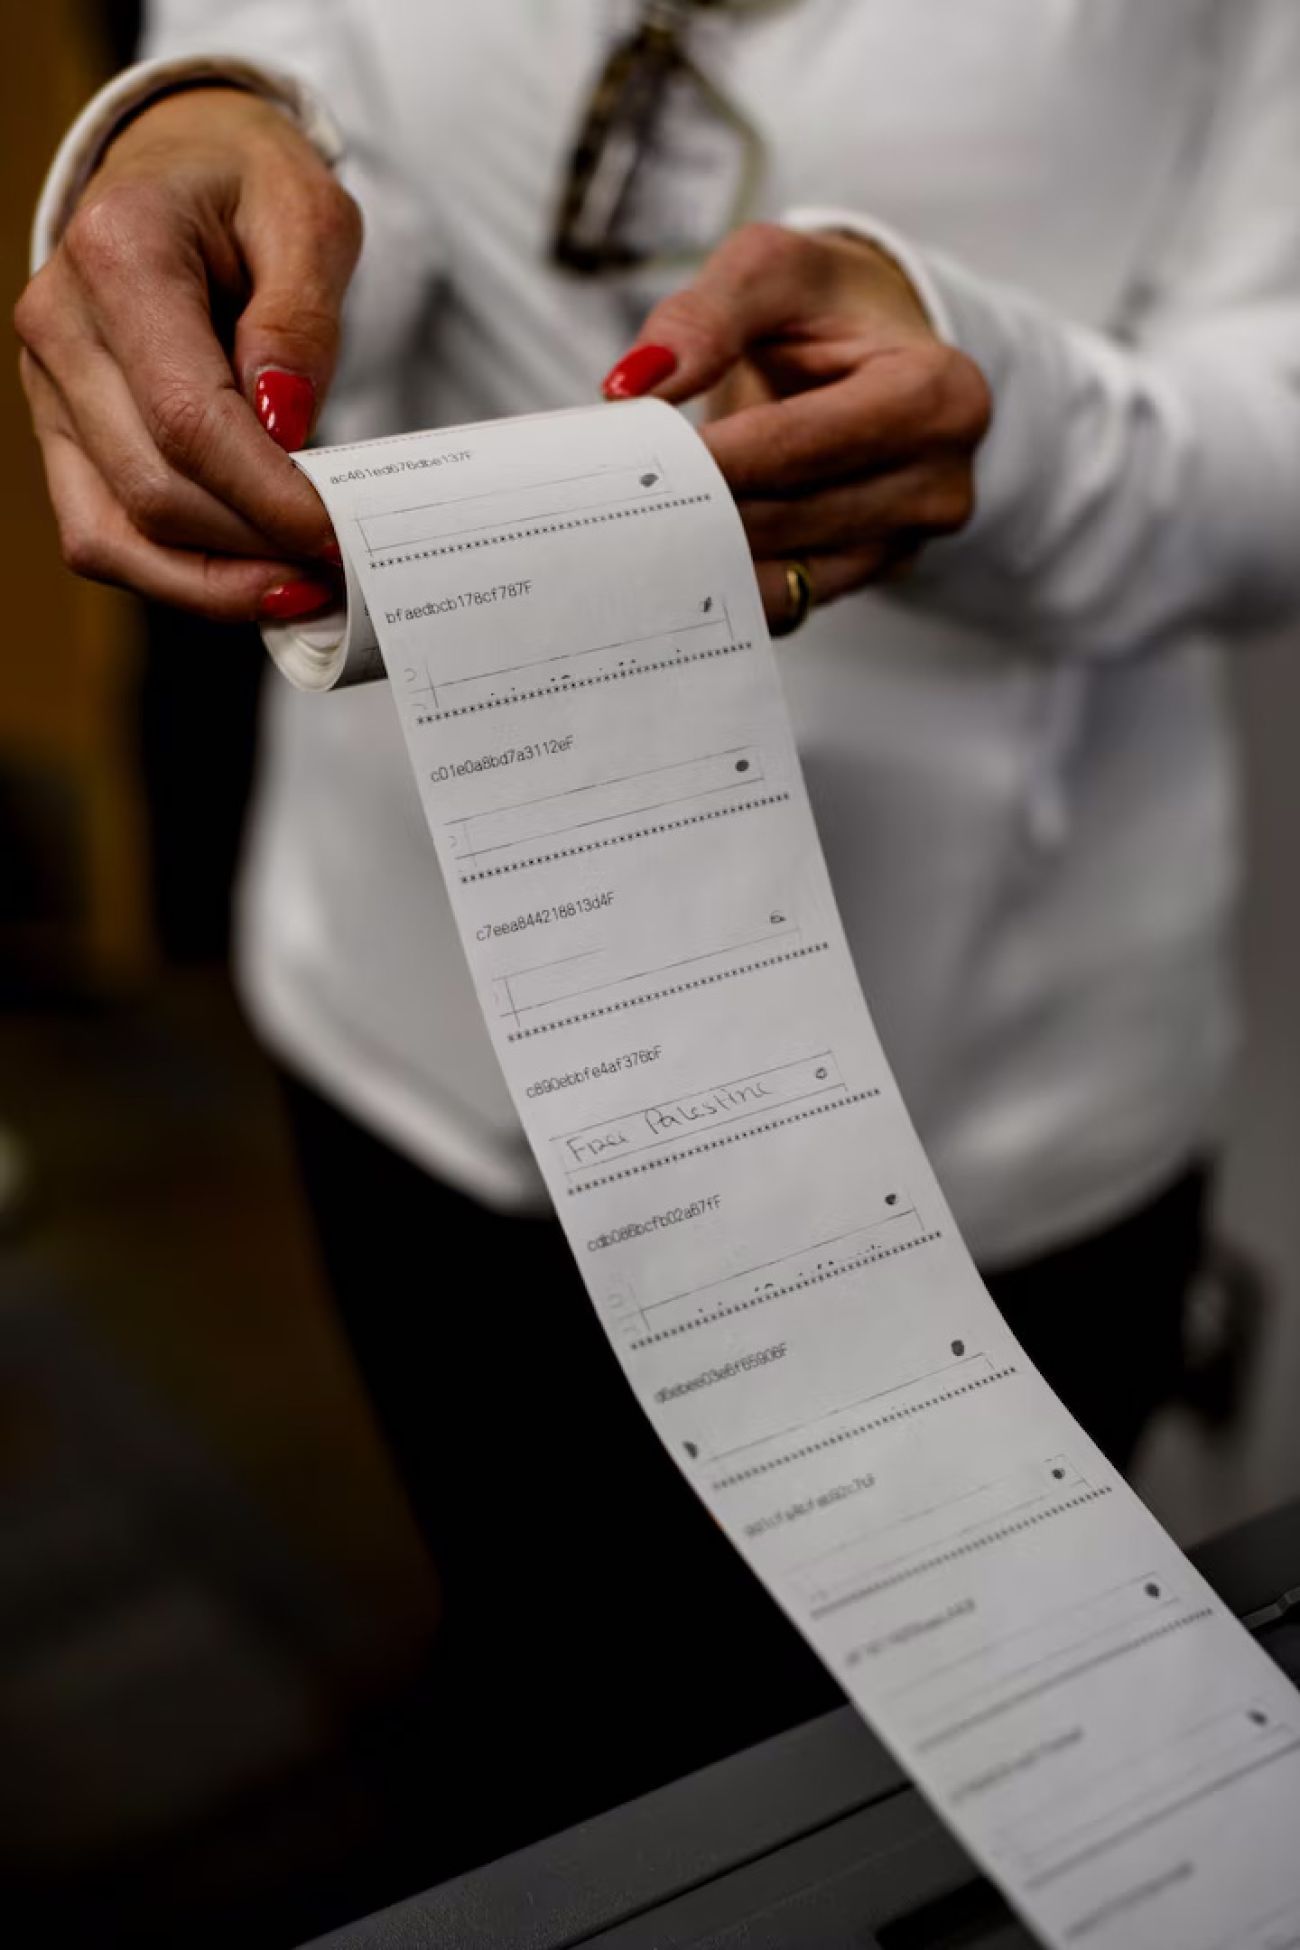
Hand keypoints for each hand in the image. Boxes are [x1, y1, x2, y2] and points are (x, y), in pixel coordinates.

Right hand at [14, 86, 361, 620]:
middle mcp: (61, 324)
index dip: (269, 498)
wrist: (182, 166)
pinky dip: (178, 576)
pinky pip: (101, 537)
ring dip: (218, 581)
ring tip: (303, 586)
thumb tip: (282, 426)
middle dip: (258, 545)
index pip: (189, 418)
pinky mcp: (60, 433)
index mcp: (120, 252)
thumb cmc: (248, 186)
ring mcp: (48, 387)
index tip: (340, 533)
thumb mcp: (308, 216)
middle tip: (344, 564)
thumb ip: (299, 319)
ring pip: (118, 534)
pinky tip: (251, 580)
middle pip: (156, 489)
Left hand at [602, 223, 990, 629]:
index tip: (635, 464)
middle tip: (614, 507)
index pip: (799, 444)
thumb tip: (638, 384)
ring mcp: (909, 542)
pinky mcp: (872, 576)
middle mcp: (939, 481)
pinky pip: (790, 602)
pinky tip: (678, 565)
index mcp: (936, 394)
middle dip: (699, 507)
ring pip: (784, 571)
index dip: (712, 458)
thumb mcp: (770, 271)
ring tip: (634, 533)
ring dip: (704, 555)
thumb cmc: (825, 307)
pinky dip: (728, 585)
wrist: (873, 350)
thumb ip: (705, 315)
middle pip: (787, 515)